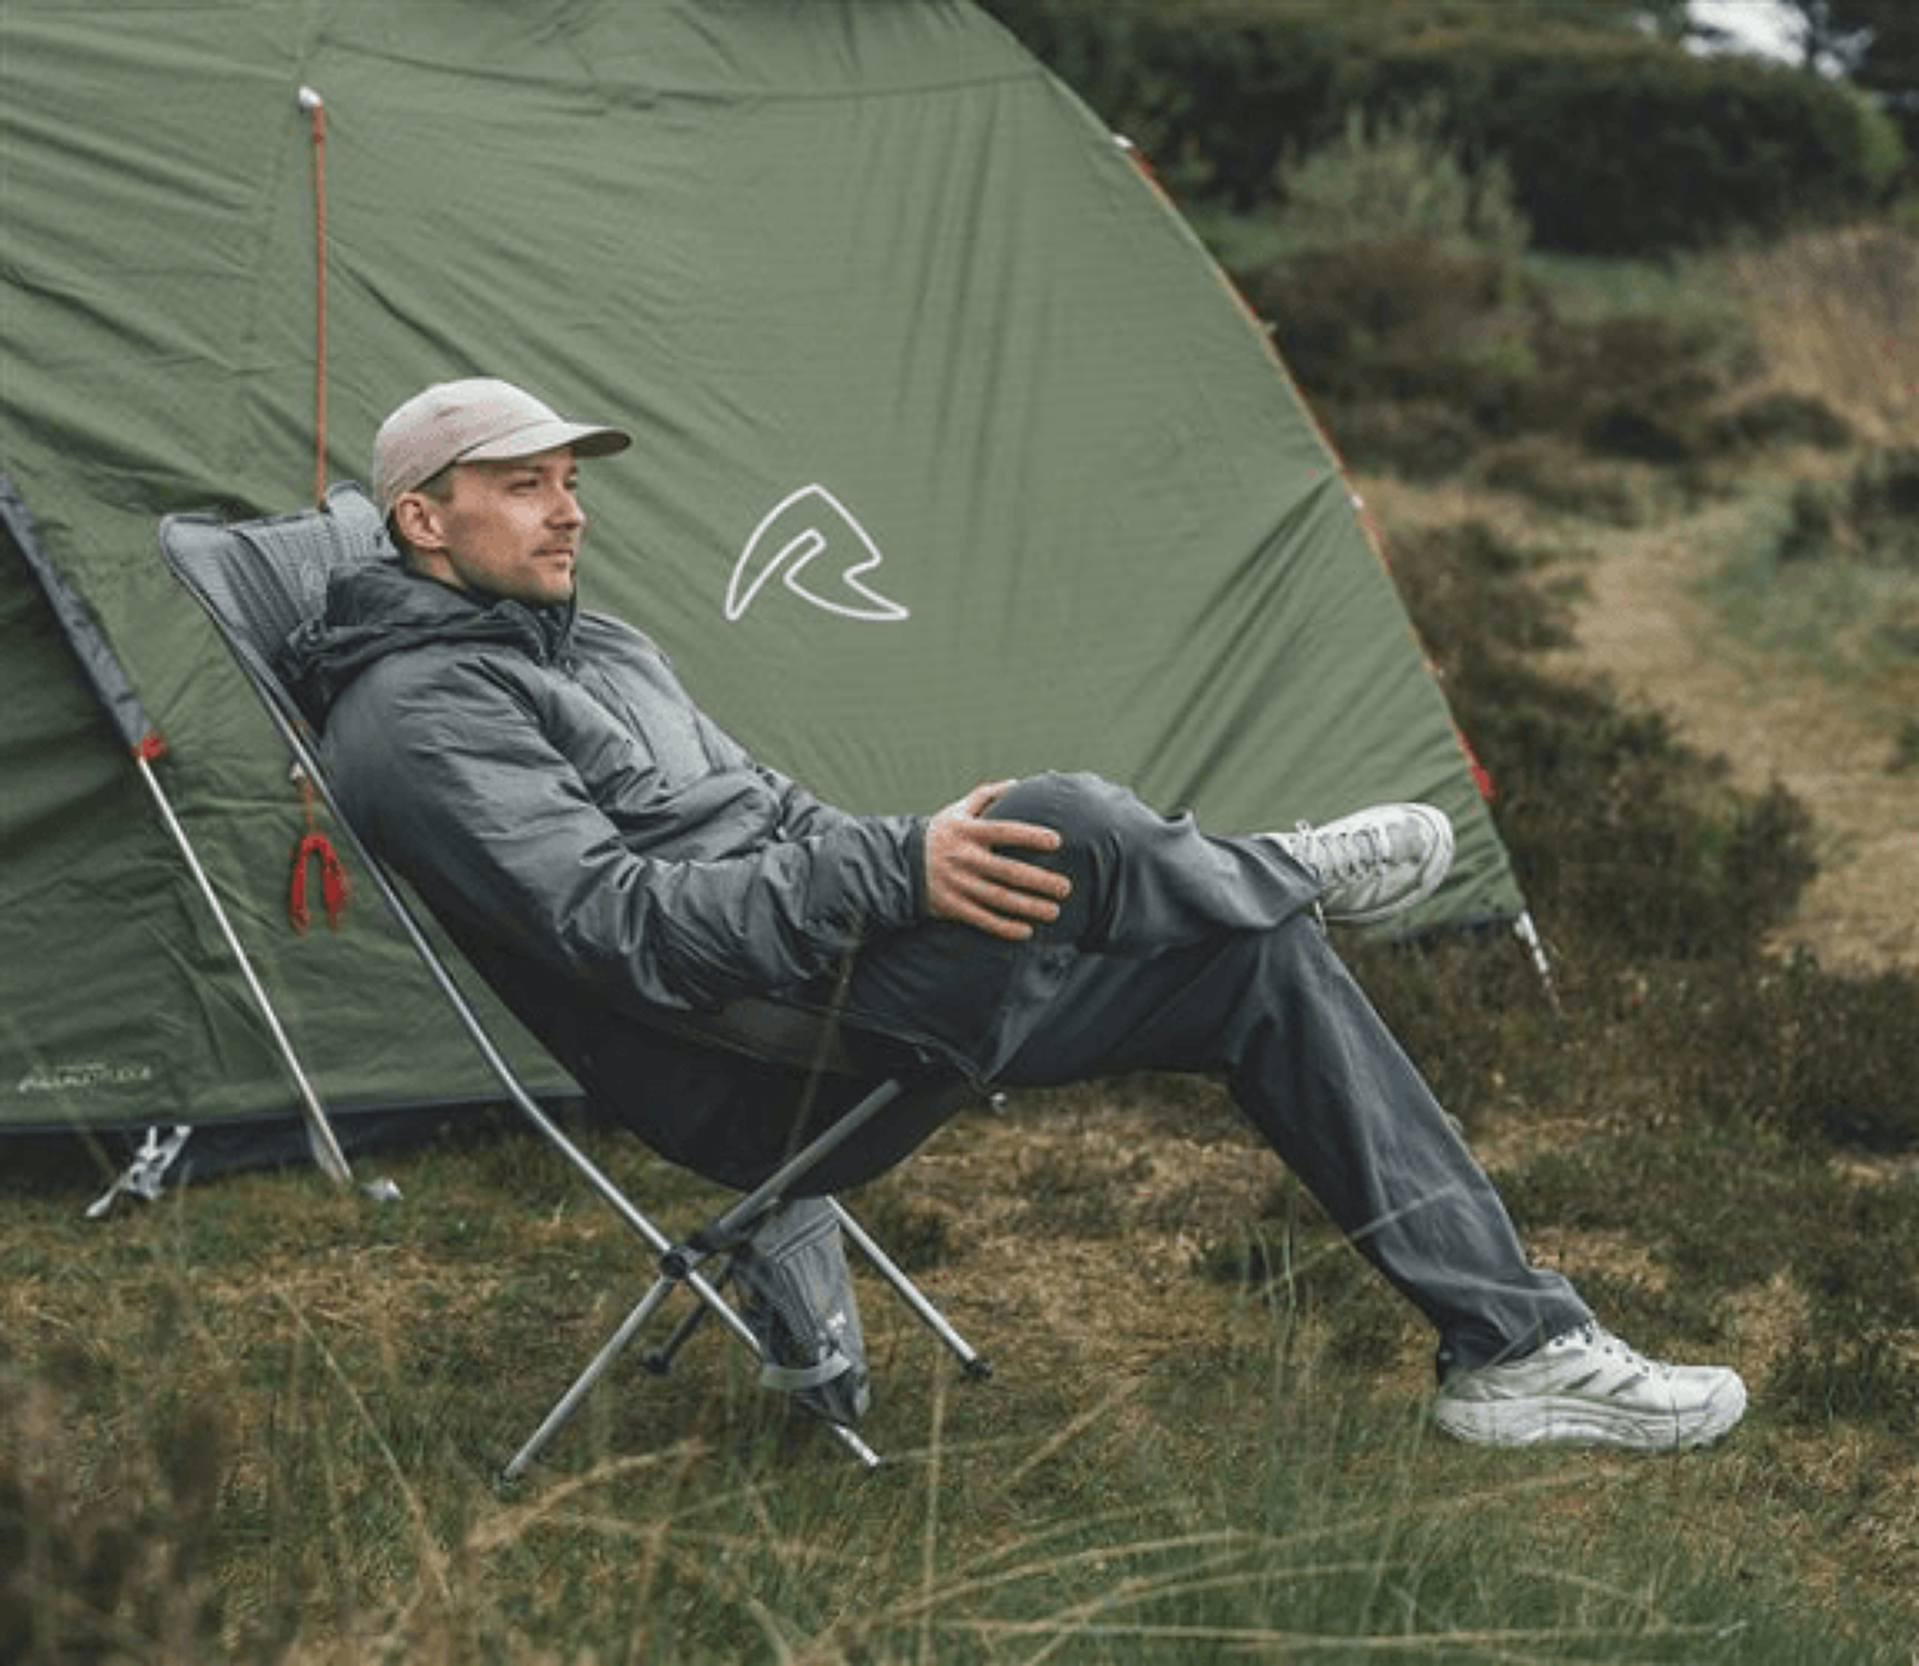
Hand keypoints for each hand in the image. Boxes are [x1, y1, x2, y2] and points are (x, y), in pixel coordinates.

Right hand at [924, 780, 1071, 941]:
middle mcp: (965, 858)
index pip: (1005, 832)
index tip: (1057, 841)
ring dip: (1028, 907)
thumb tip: (1017, 784)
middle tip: (1065, 888)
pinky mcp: (953, 906)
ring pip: (999, 899)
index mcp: (969, 832)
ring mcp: (959, 884)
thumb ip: (986, 795)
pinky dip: (1004, 927)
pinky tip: (1026, 931)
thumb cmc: (940, 834)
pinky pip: (982, 920)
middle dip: (1039, 881)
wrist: (902, 864)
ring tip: (1053, 911)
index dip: (1031, 836)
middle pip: (1008, 871)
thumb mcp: (957, 811)